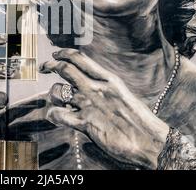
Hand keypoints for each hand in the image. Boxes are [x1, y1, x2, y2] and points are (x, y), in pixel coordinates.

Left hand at [40, 48, 168, 168]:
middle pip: (65, 68)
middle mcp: (97, 88)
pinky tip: (55, 116)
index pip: (80, 58)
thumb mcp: (123, 95)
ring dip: (52, 94)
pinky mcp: (86, 124)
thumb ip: (105, 88)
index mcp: (109, 79)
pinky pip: (58, 114)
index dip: (63, 53)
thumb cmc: (139, 121)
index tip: (55, 54)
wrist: (151, 142)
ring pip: (58, 91)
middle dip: (50, 65)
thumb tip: (91, 83)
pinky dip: (52, 114)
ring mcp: (90, 105)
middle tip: (44, 67)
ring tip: (56, 100)